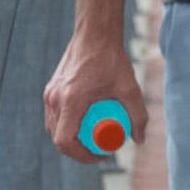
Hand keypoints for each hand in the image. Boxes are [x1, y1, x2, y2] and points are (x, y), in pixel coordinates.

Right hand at [44, 21, 144, 166]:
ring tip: (93, 137)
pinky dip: (67, 124)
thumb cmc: (111, 59)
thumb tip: (139, 139)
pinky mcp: (51, 89)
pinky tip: (84, 123)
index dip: (81, 155)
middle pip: (58, 138)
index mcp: (70, 101)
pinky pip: (55, 116)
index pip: (65, 141)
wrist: (94, 34)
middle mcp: (55, 99)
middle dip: (78, 149)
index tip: (100, 155)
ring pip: (54, 127)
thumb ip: (138, 115)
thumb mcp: (130, 88)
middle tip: (99, 149)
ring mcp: (50, 93)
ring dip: (72, 137)